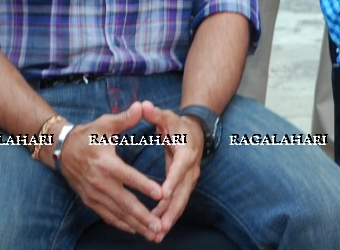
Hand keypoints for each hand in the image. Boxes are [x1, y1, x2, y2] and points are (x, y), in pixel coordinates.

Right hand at [53, 102, 165, 240]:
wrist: (61, 150)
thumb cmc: (88, 135)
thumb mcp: (105, 124)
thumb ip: (124, 119)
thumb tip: (140, 107)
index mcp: (106, 163)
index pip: (128, 177)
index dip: (145, 186)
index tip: (161, 194)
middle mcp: (100, 182)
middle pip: (124, 202)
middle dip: (143, 215)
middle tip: (159, 226)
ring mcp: (94, 195)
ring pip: (117, 213)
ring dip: (135, 224)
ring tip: (153, 233)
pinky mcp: (90, 201)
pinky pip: (107, 216)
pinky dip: (121, 224)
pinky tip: (135, 230)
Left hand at [139, 101, 202, 236]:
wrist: (195, 131)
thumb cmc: (177, 124)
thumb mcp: (167, 117)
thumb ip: (155, 113)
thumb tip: (144, 105)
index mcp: (186, 152)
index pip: (179, 168)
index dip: (171, 181)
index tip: (162, 194)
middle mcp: (191, 169)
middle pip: (182, 192)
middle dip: (170, 210)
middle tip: (159, 226)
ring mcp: (190, 179)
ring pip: (181, 201)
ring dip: (170, 218)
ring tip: (157, 235)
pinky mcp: (186, 186)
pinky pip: (178, 203)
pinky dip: (170, 216)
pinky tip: (159, 229)